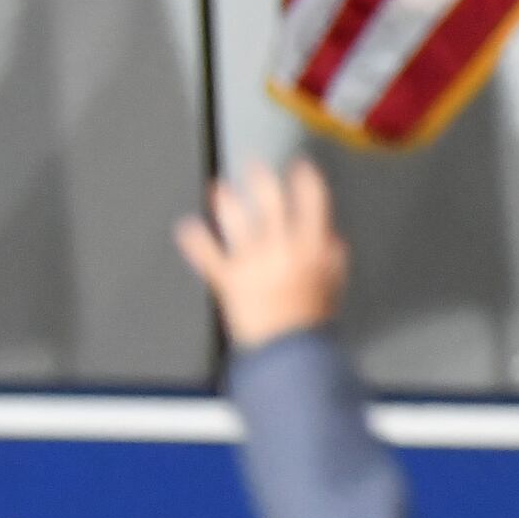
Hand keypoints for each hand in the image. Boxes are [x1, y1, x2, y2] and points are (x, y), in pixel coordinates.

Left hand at [174, 159, 347, 351]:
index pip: (313, 203)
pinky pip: (208, 255)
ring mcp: (253, 263)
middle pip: (271, 204)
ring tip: (218, 188)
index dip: (306, 179)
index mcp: (313, 249)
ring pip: (237, 223)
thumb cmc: (310, 323)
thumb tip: (330, 236)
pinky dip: (195, 241)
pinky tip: (186, 227)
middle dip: (262, 180)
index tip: (300, 165)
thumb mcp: (332, 285)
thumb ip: (331, 256)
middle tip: (254, 164)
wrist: (289, 353)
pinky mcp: (228, 280)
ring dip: (226, 202)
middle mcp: (282, 250)